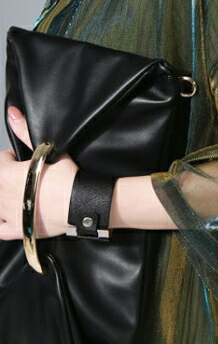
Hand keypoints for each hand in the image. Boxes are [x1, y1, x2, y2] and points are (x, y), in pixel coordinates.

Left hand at [0, 106, 78, 239]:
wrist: (83, 204)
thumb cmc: (68, 178)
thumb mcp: (48, 151)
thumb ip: (25, 131)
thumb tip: (12, 113)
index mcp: (5, 174)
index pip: (0, 160)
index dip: (12, 159)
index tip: (23, 160)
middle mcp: (2, 195)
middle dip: (7, 178)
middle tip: (26, 177)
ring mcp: (8, 214)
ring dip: (3, 197)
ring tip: (18, 194)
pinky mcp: (18, 230)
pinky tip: (6, 216)